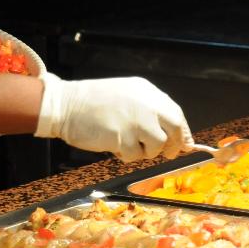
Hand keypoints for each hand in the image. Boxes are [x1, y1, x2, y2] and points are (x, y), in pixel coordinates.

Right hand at [36, 73, 193, 161]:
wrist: (64, 105)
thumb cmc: (94, 102)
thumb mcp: (128, 96)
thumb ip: (152, 112)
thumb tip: (179, 136)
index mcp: (148, 92)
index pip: (176, 114)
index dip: (183, 132)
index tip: (184, 144)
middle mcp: (146, 104)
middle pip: (175, 129)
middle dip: (173, 145)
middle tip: (167, 153)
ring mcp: (135, 120)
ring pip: (157, 145)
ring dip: (146, 151)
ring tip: (128, 143)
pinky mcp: (123, 137)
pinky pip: (135, 155)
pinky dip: (127, 155)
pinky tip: (115, 145)